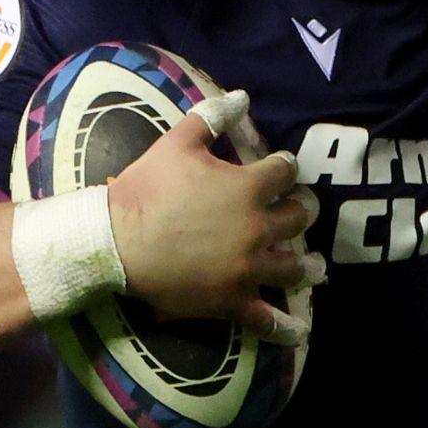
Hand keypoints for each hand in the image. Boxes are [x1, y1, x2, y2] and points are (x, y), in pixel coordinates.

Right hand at [105, 89, 323, 342]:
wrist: (114, 241)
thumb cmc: (146, 189)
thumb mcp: (177, 142)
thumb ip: (211, 116)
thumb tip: (242, 96)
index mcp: (247, 188)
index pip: (285, 172)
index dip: (285, 167)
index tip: (282, 169)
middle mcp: (256, 228)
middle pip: (298, 218)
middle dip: (301, 211)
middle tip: (300, 211)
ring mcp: (246, 268)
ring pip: (292, 267)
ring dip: (305, 264)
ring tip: (313, 266)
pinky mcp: (230, 301)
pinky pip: (265, 318)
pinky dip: (284, 327)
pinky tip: (299, 331)